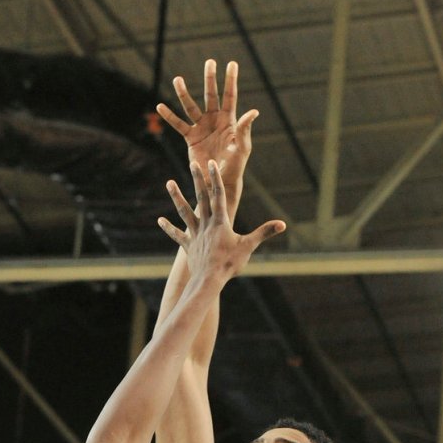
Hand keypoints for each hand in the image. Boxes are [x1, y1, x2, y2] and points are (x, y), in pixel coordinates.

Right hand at [157, 59, 255, 215]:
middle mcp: (215, 121)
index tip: (231, 63)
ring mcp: (202, 128)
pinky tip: (160, 106)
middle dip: (210, 79)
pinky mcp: (191, 138)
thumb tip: (253, 111)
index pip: (230, 96)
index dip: (230, 80)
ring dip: (184, 93)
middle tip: (209, 62)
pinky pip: (178, 125)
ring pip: (191, 106)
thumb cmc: (234, 166)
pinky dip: (169, 116)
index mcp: (229, 121)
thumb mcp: (241, 148)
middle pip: (211, 95)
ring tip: (177, 79)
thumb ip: (244, 129)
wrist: (219, 182)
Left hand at [159, 160, 284, 283]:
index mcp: (221, 221)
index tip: (211, 162)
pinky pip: (177, 235)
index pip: (219, 195)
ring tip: (169, 183)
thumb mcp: (249, 246)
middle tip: (192, 163)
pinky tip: (160, 220)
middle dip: (197, 179)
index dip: (215, 178)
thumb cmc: (230, 264)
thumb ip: (264, 232)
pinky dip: (168, 228)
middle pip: (201, 198)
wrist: (209, 280)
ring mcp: (195, 234)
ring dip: (177, 197)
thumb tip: (283, 224)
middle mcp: (206, 224)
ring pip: (185, 212)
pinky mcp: (188, 246)